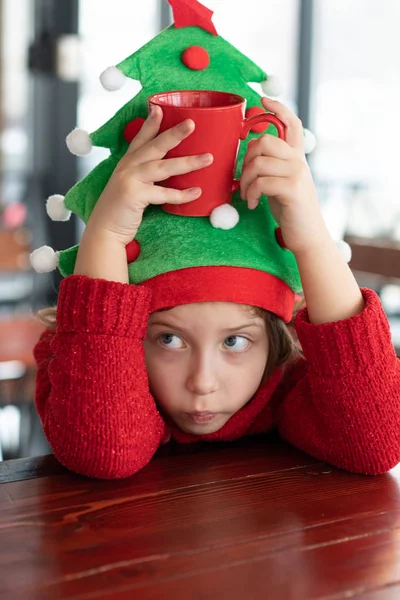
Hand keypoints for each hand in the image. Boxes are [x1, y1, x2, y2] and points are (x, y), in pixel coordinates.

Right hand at [85, 105, 213, 245]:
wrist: (104, 231)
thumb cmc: (120, 211)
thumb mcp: (129, 187)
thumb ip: (144, 177)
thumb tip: (169, 171)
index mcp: (127, 162)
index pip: (141, 138)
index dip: (150, 123)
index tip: (159, 108)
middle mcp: (128, 167)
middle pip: (155, 146)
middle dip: (174, 134)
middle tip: (192, 123)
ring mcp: (130, 179)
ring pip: (164, 167)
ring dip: (188, 162)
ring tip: (208, 158)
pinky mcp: (134, 195)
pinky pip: (163, 193)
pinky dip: (181, 194)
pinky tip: (196, 192)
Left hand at [240, 97, 329, 255]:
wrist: (307, 236)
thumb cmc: (290, 210)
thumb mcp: (281, 183)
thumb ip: (272, 167)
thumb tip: (250, 155)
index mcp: (296, 158)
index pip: (292, 124)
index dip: (279, 109)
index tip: (263, 99)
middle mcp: (298, 161)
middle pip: (264, 141)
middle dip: (246, 159)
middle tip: (243, 180)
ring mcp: (297, 173)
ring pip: (258, 162)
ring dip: (245, 181)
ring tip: (247, 196)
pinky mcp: (292, 189)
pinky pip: (261, 181)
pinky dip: (251, 193)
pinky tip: (253, 204)